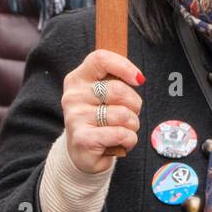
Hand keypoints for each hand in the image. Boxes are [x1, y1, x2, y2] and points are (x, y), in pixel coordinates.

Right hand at [61, 49, 143, 174]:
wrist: (81, 152)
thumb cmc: (97, 119)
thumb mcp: (101, 95)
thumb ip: (114, 81)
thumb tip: (137, 77)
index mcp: (77, 79)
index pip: (100, 59)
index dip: (123, 66)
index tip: (138, 79)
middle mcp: (73, 95)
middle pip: (119, 90)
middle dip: (134, 104)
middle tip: (128, 114)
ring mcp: (76, 117)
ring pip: (124, 115)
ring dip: (132, 125)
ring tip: (121, 129)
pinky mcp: (83, 139)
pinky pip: (122, 134)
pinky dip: (129, 140)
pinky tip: (120, 142)